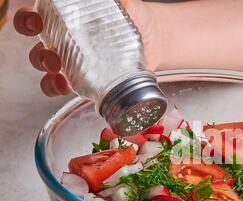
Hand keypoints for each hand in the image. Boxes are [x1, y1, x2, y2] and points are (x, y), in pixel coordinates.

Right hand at [13, 0, 156, 96]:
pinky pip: (64, 86)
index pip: (35, 17)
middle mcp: (65, 39)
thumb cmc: (133, 14)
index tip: (33, 23)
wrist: (154, 39)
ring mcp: (75, 61)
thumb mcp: (120, 1)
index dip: (27, 21)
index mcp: (65, 17)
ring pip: (48, 70)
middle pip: (38, 48)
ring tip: (59, 75)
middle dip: (38, 55)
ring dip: (47, 75)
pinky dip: (58, 88)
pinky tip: (66, 87)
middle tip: (52, 58)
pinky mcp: (87, 79)